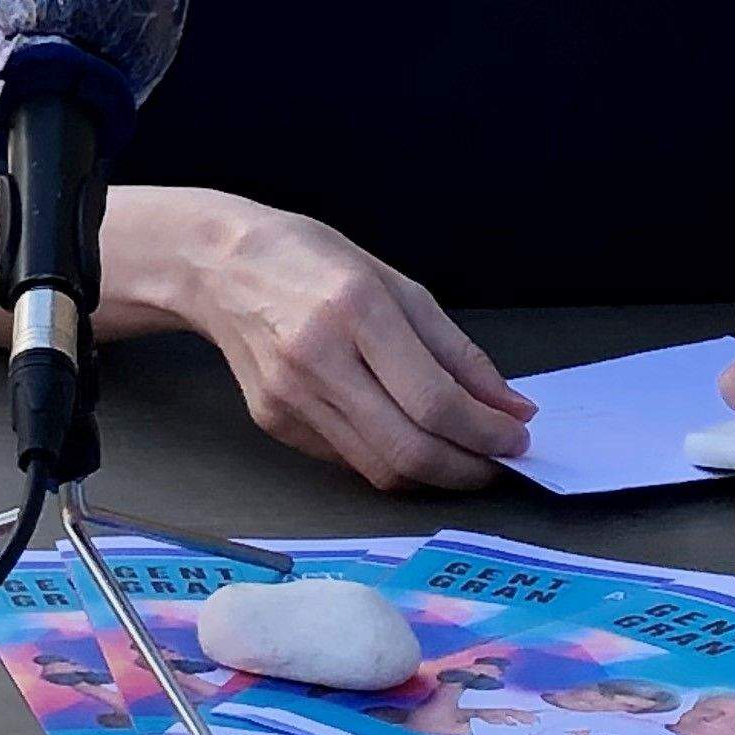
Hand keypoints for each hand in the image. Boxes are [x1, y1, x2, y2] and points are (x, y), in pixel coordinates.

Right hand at [123, 190, 534, 490]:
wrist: (218, 266)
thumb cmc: (311, 261)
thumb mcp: (395, 284)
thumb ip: (455, 350)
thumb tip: (509, 405)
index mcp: (355, 309)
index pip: (434, 400)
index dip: (486, 431)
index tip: (516, 435)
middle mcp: (318, 358)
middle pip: (408, 449)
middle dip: (467, 468)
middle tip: (496, 460)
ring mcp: (289, 396)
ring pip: (379, 468)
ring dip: (433, 473)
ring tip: (460, 455)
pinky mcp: (273, 421)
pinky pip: (347, 458)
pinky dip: (388, 458)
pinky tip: (403, 435)